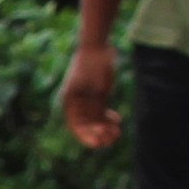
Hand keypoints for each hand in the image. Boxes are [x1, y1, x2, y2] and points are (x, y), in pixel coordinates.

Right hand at [60, 39, 122, 153]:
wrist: (97, 46)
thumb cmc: (94, 64)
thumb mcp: (97, 86)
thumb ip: (96, 105)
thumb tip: (98, 126)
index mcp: (71, 101)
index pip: (76, 126)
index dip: (87, 137)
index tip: (100, 141)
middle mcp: (77, 103)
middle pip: (86, 127)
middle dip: (98, 134)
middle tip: (112, 138)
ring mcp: (87, 100)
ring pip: (95, 121)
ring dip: (105, 128)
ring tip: (117, 132)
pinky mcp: (96, 96)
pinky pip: (101, 112)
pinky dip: (108, 118)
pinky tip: (117, 119)